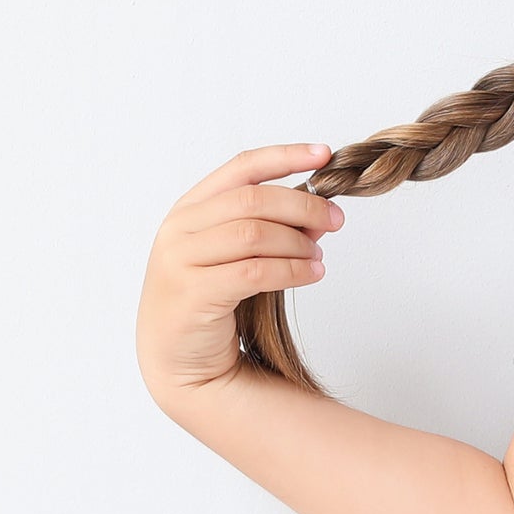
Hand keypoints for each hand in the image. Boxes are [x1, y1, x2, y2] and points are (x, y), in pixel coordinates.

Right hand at [137, 142, 342, 399]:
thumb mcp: (237, 255)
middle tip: (335, 220)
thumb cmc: (212, 300)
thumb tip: (320, 212)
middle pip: (253, 200)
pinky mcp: (193, 293)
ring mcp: (180, 260)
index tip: (324, 155)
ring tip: (320, 257)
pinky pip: (254, 272)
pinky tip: (312, 273)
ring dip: (298, 243)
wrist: (178, 358)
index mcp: (190, 208)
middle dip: (303, 206)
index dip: (285, 156)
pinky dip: (292, 270)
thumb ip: (269, 229)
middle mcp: (180, 228)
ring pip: (254, 234)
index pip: (241, 168)